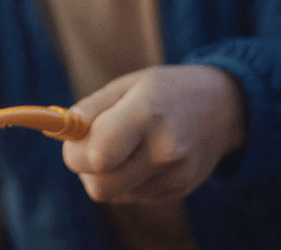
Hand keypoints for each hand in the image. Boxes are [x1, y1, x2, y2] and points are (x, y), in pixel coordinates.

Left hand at [62, 65, 246, 202]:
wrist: (224, 106)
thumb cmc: (166, 90)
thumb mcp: (127, 84)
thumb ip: (90, 109)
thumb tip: (56, 130)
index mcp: (148, 112)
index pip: (97, 154)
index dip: (74, 151)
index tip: (73, 137)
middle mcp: (165, 149)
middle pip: (100, 185)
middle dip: (84, 168)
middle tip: (93, 143)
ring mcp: (176, 175)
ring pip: (113, 194)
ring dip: (104, 175)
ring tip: (122, 146)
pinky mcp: (180, 191)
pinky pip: (132, 196)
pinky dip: (125, 180)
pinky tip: (142, 156)